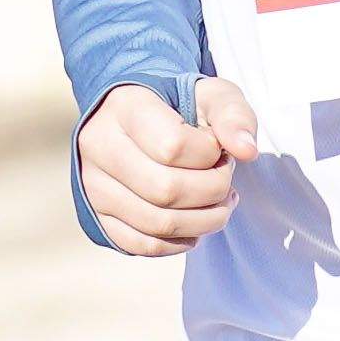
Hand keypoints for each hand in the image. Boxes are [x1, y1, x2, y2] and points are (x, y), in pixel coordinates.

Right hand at [79, 79, 261, 256]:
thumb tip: (246, 151)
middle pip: (166, 190)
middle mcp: (99, 146)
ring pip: (156, 223)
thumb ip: (233, 115)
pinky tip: (194, 224)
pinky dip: (178, 242)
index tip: (216, 148)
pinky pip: (141, 245)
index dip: (209, 154)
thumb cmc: (178, 105)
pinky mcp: (97, 215)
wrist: (136, 117)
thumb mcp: (211, 95)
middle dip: (212, 191)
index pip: (173, 146)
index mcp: (124, 107)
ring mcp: (93, 185)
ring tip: (220, 204)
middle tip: (225, 180)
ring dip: (203, 222)